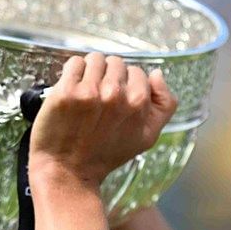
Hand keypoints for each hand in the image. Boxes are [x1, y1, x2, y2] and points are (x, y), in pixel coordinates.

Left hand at [28, 51, 177, 188]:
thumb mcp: (148, 136)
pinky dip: (72, 73)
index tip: (117, 100)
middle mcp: (116, 94)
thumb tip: (157, 74)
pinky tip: (73, 91)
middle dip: (109, 76)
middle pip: (116, 62)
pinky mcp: (66, 91)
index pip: (137, 72)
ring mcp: (90, 91)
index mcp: (138, 102)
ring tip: (86, 93)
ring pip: (95, 59)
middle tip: (100, 99)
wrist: (69, 171)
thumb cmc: (106, 154)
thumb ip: (164, 105)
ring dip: (91, 71)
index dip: (127, 85)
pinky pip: (74, 63)